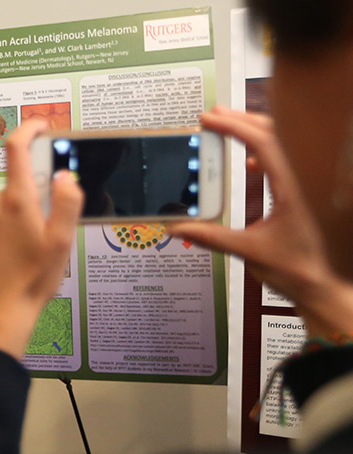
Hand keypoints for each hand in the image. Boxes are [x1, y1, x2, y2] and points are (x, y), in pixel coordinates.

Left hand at [0, 120, 83, 358]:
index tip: (40, 127)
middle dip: (30, 198)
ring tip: (21, 248)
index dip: (29, 129)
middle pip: (14, 184)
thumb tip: (65, 176)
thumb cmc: (31, 281)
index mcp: (17, 201)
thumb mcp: (61, 243)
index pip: (17, 148)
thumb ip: (66, 203)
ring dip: (11, 214)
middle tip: (41, 231)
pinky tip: (3, 251)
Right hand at [169, 106, 352, 336]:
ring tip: (226, 129)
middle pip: (275, 133)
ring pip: (282, 144)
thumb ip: (211, 237)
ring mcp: (306, 185)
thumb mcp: (249, 252)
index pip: (263, 143)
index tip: (210, 119)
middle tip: (213, 115)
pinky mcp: (304, 193)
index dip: (234, 126)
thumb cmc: (298, 270)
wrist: (325, 287)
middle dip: (242, 120)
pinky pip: (285, 161)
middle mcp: (304, 180)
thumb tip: (179, 227)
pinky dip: (263, 153)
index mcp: (295, 188)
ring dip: (253, 133)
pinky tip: (248, 162)